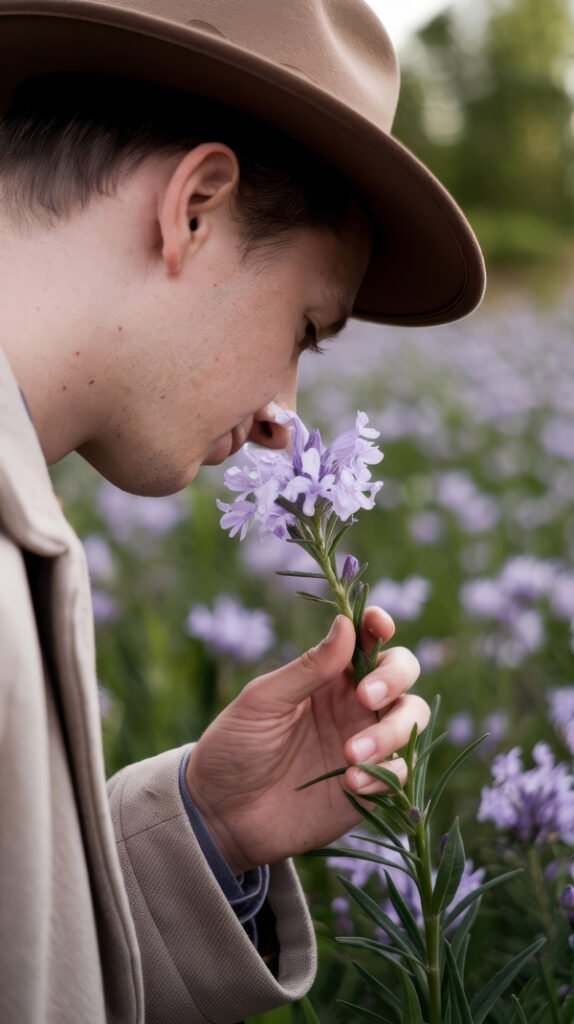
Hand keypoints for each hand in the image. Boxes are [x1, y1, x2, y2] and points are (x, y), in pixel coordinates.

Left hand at [186, 608, 429, 874]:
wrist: (223, 815)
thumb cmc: (235, 747)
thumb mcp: (264, 701)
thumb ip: (309, 668)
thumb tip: (346, 623)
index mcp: (328, 675)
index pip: (367, 640)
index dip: (380, 626)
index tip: (381, 626)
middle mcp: (354, 703)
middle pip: (403, 673)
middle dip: (394, 678)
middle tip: (364, 697)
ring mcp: (366, 742)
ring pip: (411, 718)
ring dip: (391, 731)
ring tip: (349, 754)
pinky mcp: (372, 784)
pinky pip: (401, 770)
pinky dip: (385, 773)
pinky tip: (350, 782)